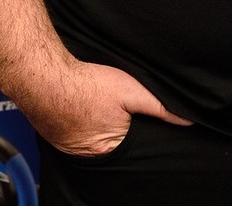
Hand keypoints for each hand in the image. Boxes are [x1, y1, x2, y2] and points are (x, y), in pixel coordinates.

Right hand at [4, 53, 188, 156]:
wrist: (44, 77)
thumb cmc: (86, 84)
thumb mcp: (131, 91)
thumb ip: (160, 107)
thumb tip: (187, 119)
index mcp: (110, 150)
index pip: (133, 151)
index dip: (137, 136)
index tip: (135, 122)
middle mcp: (89, 155)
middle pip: (113, 148)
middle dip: (119, 135)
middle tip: (115, 114)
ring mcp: (69, 148)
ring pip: (92, 142)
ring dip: (98, 130)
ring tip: (99, 111)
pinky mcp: (55, 137)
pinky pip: (74, 136)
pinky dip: (80, 126)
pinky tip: (82, 110)